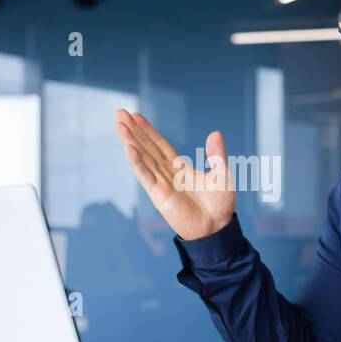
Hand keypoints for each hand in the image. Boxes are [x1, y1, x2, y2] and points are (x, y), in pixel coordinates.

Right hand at [115, 109, 235, 241]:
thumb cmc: (220, 205)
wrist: (217, 228)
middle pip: (147, 147)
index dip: (148, 130)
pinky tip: (128, 148)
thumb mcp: (222, 174)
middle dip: (133, 130)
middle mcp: (167, 174)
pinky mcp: (159, 195)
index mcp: (179, 168)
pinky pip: (146, 175)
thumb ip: (217, 155)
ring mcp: (161, 184)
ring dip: (130, 141)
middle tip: (120, 112)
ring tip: (118, 125)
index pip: (160, 144)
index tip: (136, 116)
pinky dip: (137, 162)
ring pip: (142, 158)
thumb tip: (215, 133)